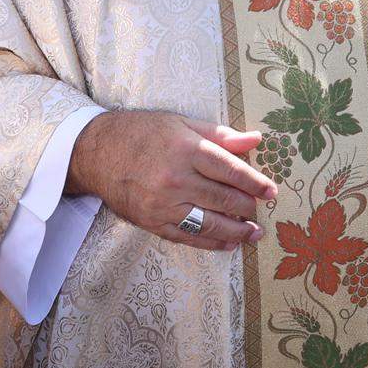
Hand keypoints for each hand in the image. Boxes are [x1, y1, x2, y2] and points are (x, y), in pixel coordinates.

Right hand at [66, 110, 272, 250]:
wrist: (96, 152)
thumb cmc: (143, 133)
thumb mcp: (182, 124)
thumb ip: (220, 135)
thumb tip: (256, 140)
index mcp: (186, 149)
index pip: (230, 169)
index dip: (254, 182)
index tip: (271, 191)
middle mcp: (175, 179)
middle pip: (222, 198)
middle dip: (248, 208)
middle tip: (262, 211)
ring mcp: (162, 204)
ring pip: (208, 223)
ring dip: (235, 232)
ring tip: (253, 234)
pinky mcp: (151, 222)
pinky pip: (187, 237)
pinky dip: (210, 243)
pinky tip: (227, 243)